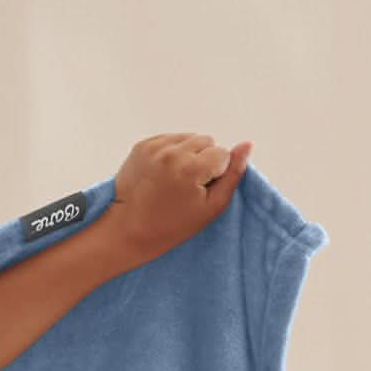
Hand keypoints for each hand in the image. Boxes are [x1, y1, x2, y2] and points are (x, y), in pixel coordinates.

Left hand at [109, 132, 251, 260]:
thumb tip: (247, 144)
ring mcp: (155, 147)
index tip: (197, 192)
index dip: (214, 174)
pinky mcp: (142, 146)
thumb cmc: (169, 227)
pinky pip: (169, 139)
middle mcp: (173, 151)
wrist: (123, 231)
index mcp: (191, 167)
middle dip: (201, 161)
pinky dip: (170, 153)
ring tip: (173, 181)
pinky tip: (161, 174)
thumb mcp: (209, 209)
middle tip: (184, 188)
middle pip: (206, 141)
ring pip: (188, 138)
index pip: (221, 154)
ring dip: (187, 155)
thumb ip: (232, 176)